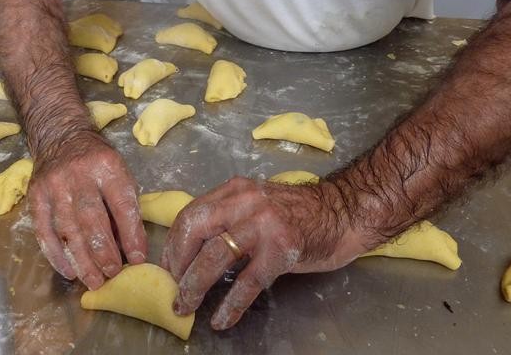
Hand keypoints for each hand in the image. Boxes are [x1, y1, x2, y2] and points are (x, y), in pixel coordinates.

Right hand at [28, 131, 146, 289]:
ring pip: (67, 229)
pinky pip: (44, 231)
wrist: (61, 137)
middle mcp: (79, 175)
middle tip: (113, 274)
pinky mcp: (35, 196)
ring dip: (82, 259)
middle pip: (91, 219)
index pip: (121, 204)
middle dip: (104, 251)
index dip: (131, 234)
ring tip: (94, 280)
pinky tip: (69, 270)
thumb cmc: (98, 161)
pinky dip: (56, 254)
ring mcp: (54, 186)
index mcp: (107, 166)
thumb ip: (124, 205)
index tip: (138, 258)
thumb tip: (130, 247)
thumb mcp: (119, 172)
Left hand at [161, 177, 368, 329]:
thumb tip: (192, 251)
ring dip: (194, 285)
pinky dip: (231, 304)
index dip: (173, 244)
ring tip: (185, 305)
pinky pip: (247, 282)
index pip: (190, 213)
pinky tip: (222, 320)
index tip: (167, 268)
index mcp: (235, 190)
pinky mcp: (281, 249)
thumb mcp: (256, 204)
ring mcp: (263, 224)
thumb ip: (227, 217)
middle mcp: (245, 202)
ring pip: (215, 256)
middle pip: (194, 229)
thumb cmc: (299, 213)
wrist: (343, 212)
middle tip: (173, 288)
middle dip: (176, 263)